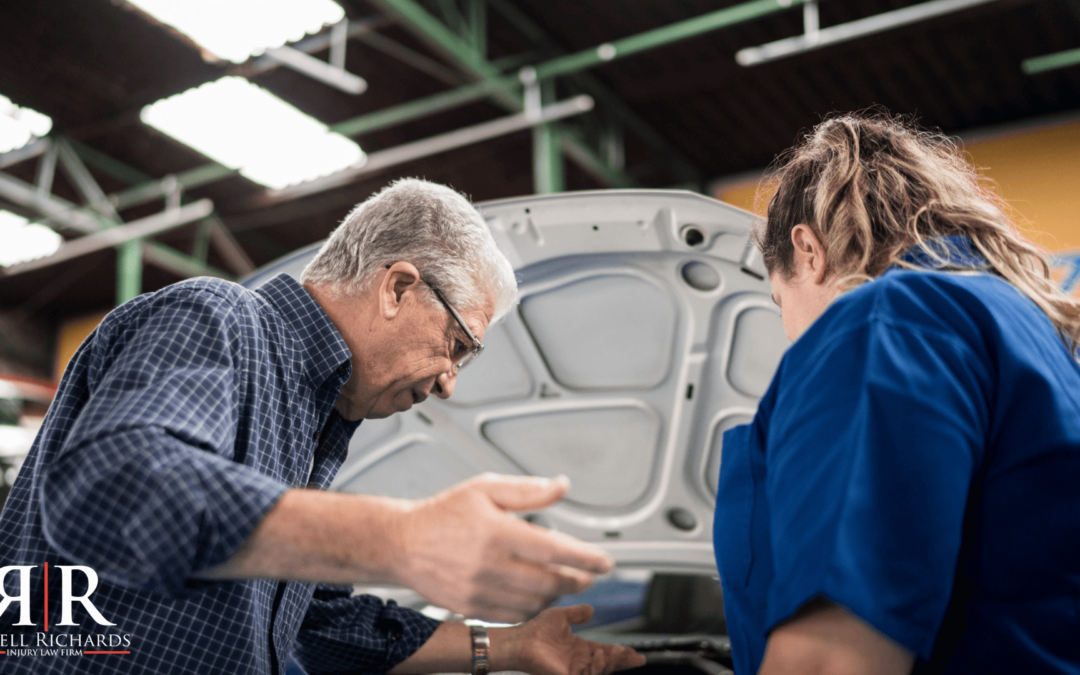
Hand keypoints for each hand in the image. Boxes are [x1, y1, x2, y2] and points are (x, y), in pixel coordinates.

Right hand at [391, 473, 614, 622]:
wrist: (402, 543)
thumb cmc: (443, 513)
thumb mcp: (485, 488)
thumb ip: (527, 490)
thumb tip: (561, 487)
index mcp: (496, 531)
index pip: (554, 549)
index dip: (586, 557)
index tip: (605, 562)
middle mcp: (489, 564)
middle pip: (549, 581)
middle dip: (577, 580)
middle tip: (589, 575)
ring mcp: (479, 590)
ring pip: (534, 602)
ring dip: (556, 594)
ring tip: (563, 582)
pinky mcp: (471, 608)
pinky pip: (513, 615)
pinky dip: (533, 608)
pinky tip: (538, 595)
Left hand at [494, 605, 646, 674]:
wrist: (521, 640)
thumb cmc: (535, 630)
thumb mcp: (561, 616)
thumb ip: (577, 614)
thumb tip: (592, 609)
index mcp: (578, 650)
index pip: (604, 654)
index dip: (620, 655)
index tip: (636, 654)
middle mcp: (578, 663)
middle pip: (607, 665)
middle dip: (622, 662)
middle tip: (636, 657)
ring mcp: (573, 672)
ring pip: (600, 671)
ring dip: (610, 663)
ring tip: (613, 652)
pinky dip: (597, 668)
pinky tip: (599, 655)